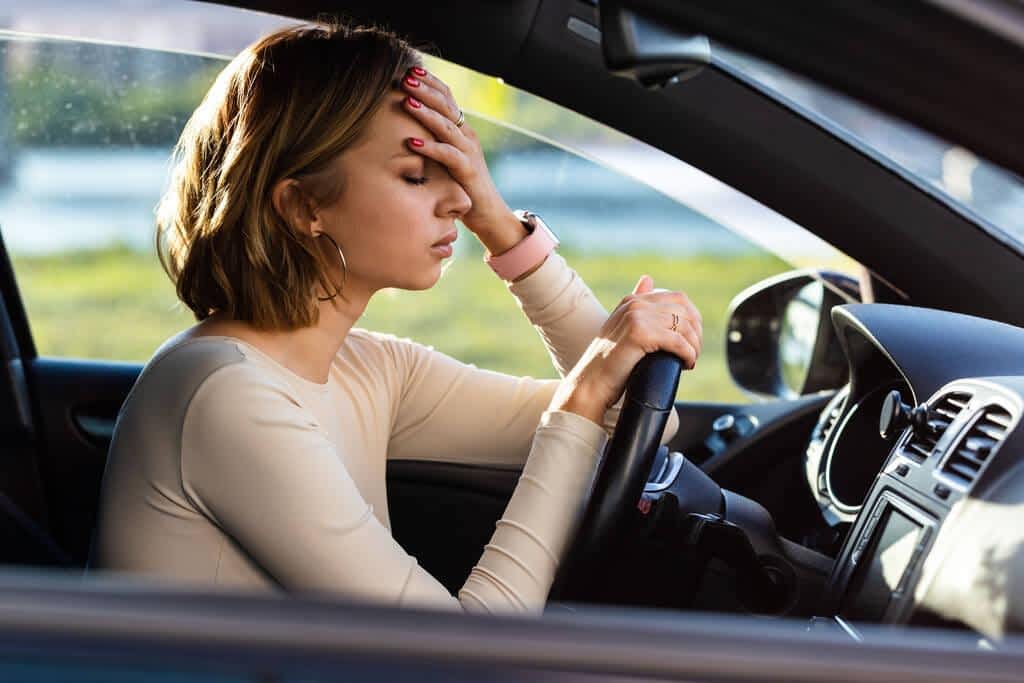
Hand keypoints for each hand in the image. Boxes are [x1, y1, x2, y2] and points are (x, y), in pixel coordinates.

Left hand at [398, 67, 510, 235]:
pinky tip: (412, 142)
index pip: (447, 97)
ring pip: (447, 126)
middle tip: (405, 77)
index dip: (430, 82)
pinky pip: (449, 155)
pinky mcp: (467, 171)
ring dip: (426, 112)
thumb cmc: (460, 185)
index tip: (410, 69)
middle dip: (425, 89)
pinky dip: (430, 148)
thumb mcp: (444, 157)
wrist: (486, 213)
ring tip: (407, 101)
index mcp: (461, 129)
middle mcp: (467, 136)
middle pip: (447, 105)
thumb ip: (432, 140)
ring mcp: (469, 152)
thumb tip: (403, 127)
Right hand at [550, 276, 702, 423]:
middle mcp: (635, 304)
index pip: (678, 298)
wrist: (590, 385)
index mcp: (632, 301)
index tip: (693, 339)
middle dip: (696, 333)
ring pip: (684, 327)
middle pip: (684, 310)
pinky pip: (678, 341)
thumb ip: (636, 306)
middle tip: (693, 353)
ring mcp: (636, 317)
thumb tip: (648, 279)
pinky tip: (686, 364)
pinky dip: (687, 354)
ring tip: (689, 361)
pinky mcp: (639, 334)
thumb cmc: (608, 364)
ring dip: (694, 346)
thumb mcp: (622, 327)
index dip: (693, 318)